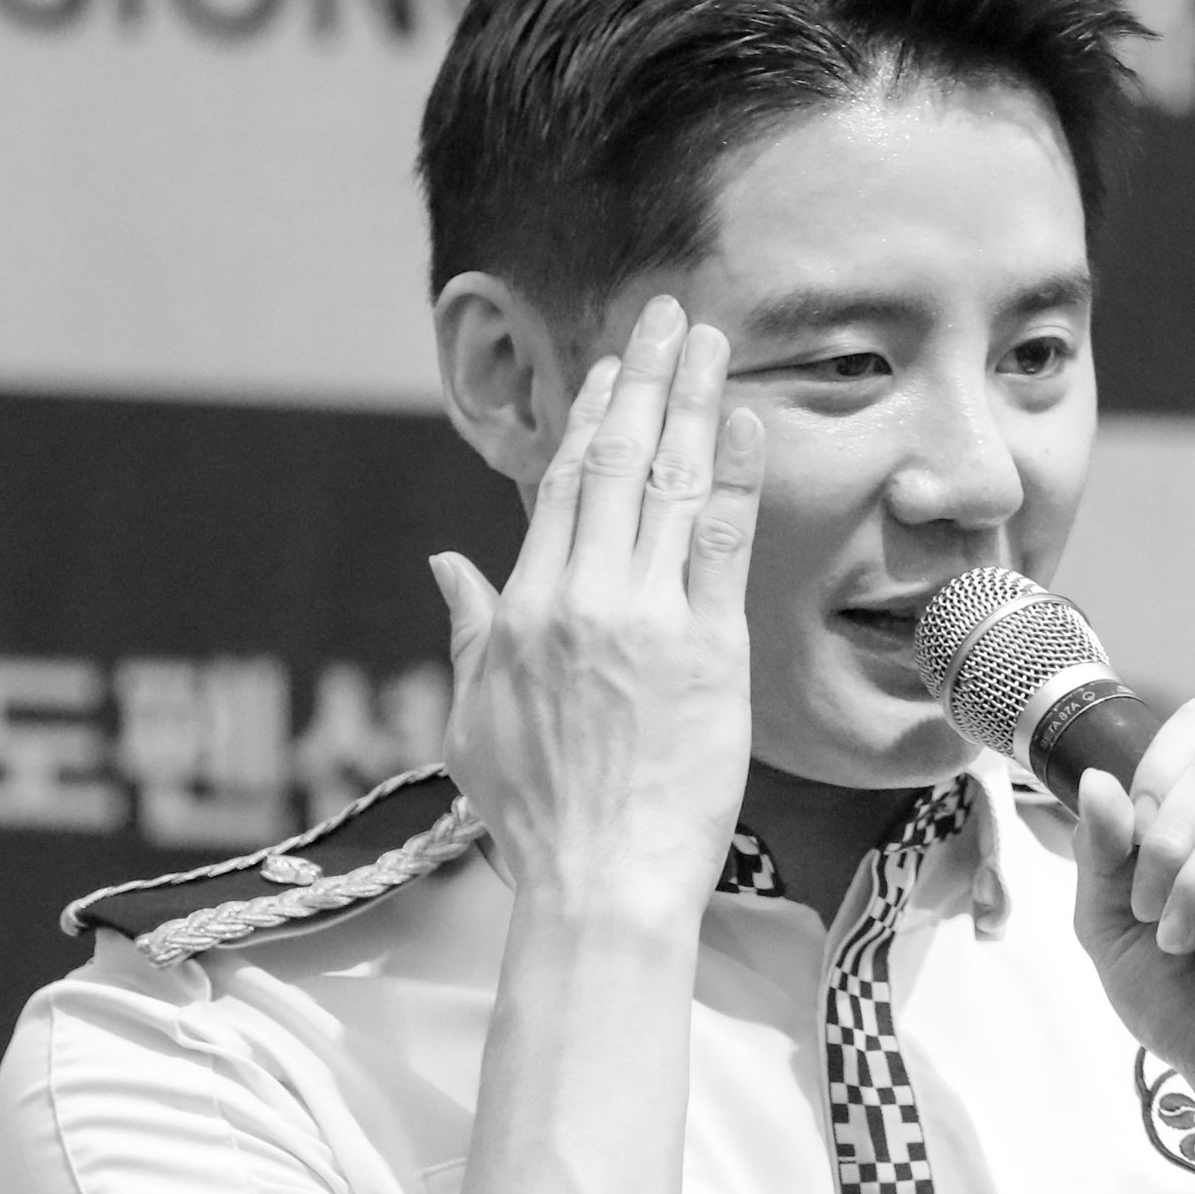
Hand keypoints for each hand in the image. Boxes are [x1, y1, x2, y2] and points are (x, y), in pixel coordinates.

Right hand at [432, 296, 765, 918]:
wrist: (600, 880)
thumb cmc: (536, 817)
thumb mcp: (472, 719)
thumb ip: (466, 630)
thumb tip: (446, 565)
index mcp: (522, 610)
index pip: (561, 486)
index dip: (591, 416)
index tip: (614, 367)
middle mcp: (580, 598)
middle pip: (616, 461)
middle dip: (646, 378)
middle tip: (671, 314)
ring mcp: (646, 618)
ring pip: (670, 483)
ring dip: (694, 402)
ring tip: (714, 342)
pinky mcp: (708, 649)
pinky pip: (724, 543)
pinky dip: (735, 476)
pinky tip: (748, 423)